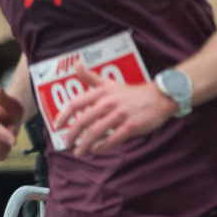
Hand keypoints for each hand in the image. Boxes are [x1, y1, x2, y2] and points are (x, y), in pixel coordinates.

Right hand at [0, 84, 25, 159]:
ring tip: (9, 141)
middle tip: (14, 138)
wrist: (9, 119)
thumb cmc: (11, 110)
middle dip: (4, 142)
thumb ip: (3, 98)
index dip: (2, 135)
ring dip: (3, 149)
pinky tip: (4, 149)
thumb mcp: (11, 103)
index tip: (15, 141)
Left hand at [57, 79, 176, 155]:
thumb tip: (76, 64)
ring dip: (85, 145)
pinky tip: (97, 150)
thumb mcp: (110, 82)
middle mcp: (109, 103)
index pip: (76, 104)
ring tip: (79, 152)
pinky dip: (103, 147)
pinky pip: (113, 139)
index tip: (57, 127)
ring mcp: (120, 114)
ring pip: (96, 132)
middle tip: (67, 144)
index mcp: (101, 93)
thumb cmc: (132, 92)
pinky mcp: (132, 125)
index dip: (63, 116)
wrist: (160, 97)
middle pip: (83, 121)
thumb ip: (91, 76)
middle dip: (72, 135)